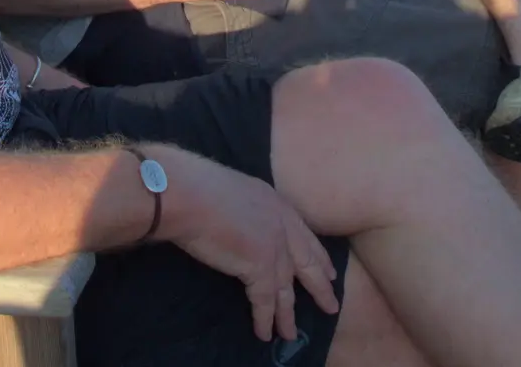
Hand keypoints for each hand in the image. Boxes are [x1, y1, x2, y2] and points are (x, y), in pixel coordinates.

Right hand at [153, 147, 338, 341]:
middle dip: (320, 285)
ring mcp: (274, 245)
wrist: (188, 194)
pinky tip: (264, 333)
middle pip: (307, 262)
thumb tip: (237, 222)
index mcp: (275, 202)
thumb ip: (245, 209)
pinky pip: (265, 300)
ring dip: (288, 314)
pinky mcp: (259, 266)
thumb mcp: (234, 191)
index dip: (317, 255)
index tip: (329, 271)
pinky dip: (264, 319)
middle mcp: (281, 223)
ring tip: (291, 334)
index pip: (303, 234)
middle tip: (332, 305)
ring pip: (286, 287)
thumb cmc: (198, 186)